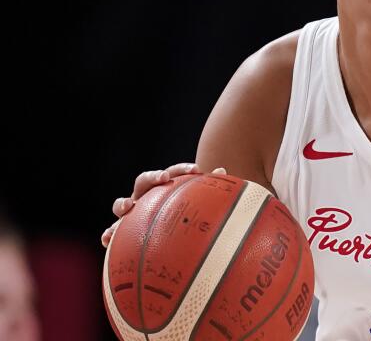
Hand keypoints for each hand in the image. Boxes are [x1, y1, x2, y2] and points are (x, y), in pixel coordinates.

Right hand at [100, 163, 225, 246]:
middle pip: (143, 181)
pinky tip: (107, 241)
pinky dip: (108, 234)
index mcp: (164, 187)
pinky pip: (112, 232)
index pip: (171, 172)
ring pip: (121, 204)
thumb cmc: (182, 215)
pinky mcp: (122, 231)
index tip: (195, 170)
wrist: (164, 232)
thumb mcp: (195, 203)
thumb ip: (207, 188)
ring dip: (122, 203)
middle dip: (152, 177)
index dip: (180, 169)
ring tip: (128, 207)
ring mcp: (132, 212)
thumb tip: (223, 170)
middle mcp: (146, 196)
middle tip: (164, 178)